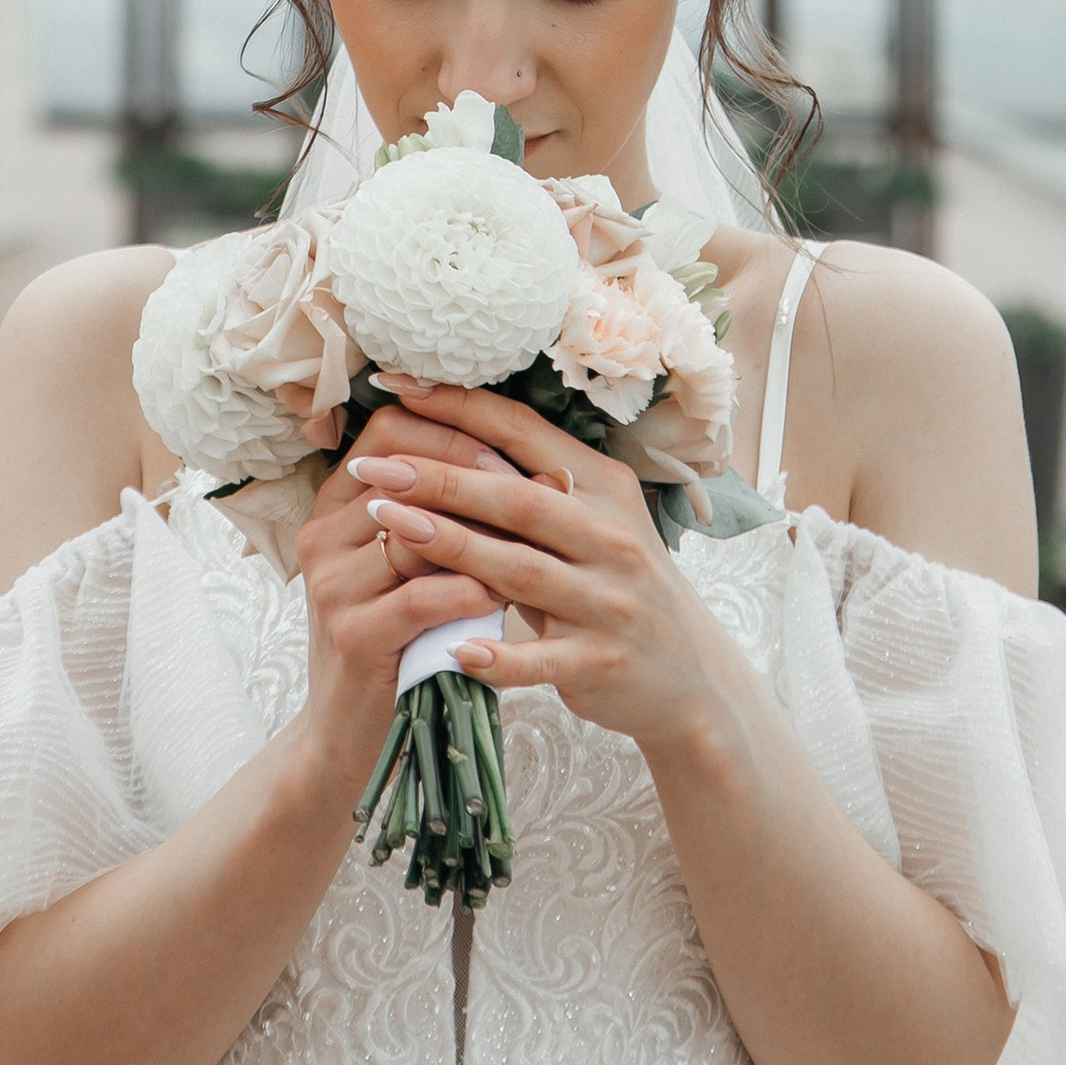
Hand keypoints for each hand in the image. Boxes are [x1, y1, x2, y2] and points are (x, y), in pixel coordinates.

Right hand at [292, 410, 512, 793]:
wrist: (349, 740)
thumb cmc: (399, 641)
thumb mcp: (409, 568)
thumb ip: (440, 515)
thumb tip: (530, 465)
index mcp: (334, 507)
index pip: (388, 430)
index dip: (452, 429)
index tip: (511, 450)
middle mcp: (322, 537)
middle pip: (406, 473)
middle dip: (479, 477)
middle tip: (544, 488)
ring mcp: (331, 587)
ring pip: (417, 533)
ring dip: (484, 534)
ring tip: (537, 540)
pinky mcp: (352, 637)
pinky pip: (421, 597)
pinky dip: (469, 591)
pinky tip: (504, 594)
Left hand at [355, 379, 742, 763]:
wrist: (689, 676)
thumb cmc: (618, 586)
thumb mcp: (594, 524)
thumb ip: (535, 489)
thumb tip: (448, 443)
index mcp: (605, 488)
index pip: (524, 433)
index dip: (459, 407)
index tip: (398, 388)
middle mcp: (611, 538)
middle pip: (517, 498)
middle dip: (441, 478)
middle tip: (376, 465)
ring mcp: (608, 602)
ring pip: (521, 569)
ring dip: (451, 547)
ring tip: (391, 529)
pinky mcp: (600, 663)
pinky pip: (540, 659)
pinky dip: (497, 653)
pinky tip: (454, 646)